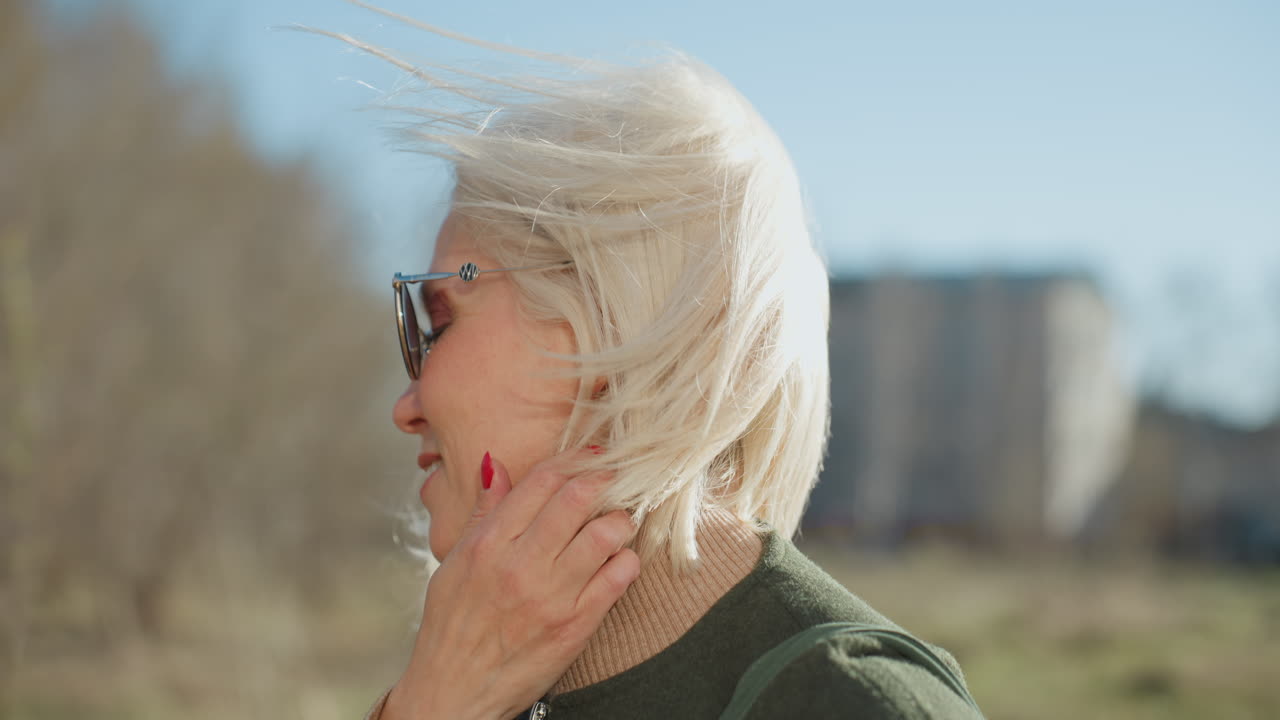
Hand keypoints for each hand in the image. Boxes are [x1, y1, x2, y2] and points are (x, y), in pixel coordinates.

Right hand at [383, 449, 640, 719]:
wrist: (455, 693)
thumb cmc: (452, 627)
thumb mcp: (455, 563)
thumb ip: (483, 513)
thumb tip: (495, 464)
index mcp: (488, 544)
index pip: (542, 480)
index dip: (574, 458)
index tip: (593, 454)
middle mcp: (520, 564)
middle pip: (578, 498)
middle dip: (604, 480)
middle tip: (614, 480)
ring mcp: (551, 596)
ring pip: (605, 533)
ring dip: (620, 520)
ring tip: (618, 522)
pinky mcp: (576, 625)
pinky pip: (618, 577)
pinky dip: (627, 560)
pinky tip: (619, 559)